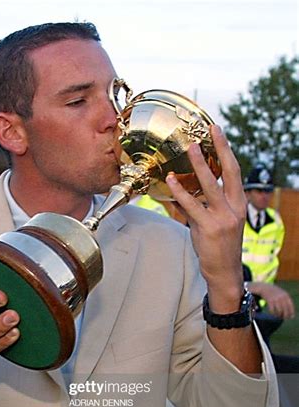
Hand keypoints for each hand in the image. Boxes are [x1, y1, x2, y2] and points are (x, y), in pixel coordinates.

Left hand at [167, 125, 245, 312]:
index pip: (235, 172)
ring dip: (199, 165)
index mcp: (238, 204)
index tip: (217, 132)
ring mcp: (222, 218)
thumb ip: (199, 207)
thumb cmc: (218, 247)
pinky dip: (180, 192)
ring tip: (190, 149)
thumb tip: (179, 194)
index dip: (226, 150)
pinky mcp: (208, 228)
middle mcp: (234, 208)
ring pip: (210, 186)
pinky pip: (192, 206)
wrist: (225, 272)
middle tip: (207, 131)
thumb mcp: (215, 223)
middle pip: (228, 172)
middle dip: (219, 149)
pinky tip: (171, 181)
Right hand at [249, 282, 295, 318]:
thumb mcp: (281, 294)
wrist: (264, 287)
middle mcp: (282, 297)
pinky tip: (272, 313)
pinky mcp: (270, 300)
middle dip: (285, 315)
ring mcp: (276, 299)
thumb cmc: (274, 292)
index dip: (291, 312)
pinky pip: (272, 310)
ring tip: (278, 316)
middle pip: (285, 309)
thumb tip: (289, 310)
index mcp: (286, 295)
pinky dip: (273, 313)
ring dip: (279, 315)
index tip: (291, 317)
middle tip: (284, 318)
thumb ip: (286, 300)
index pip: (290, 306)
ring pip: (279, 311)